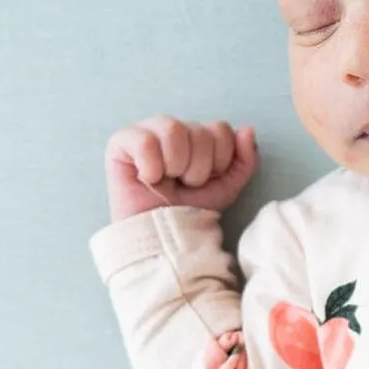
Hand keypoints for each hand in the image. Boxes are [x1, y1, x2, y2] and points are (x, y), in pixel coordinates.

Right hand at [104, 117, 257, 222]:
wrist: (163, 239)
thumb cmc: (190, 213)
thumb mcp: (226, 188)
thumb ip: (244, 160)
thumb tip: (248, 130)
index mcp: (197, 136)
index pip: (220, 129)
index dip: (219, 160)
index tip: (205, 182)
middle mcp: (172, 129)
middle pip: (199, 131)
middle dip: (198, 168)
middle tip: (184, 186)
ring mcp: (146, 132)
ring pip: (173, 128)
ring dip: (176, 165)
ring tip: (167, 182)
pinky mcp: (121, 143)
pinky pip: (145, 140)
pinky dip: (151, 166)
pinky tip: (147, 179)